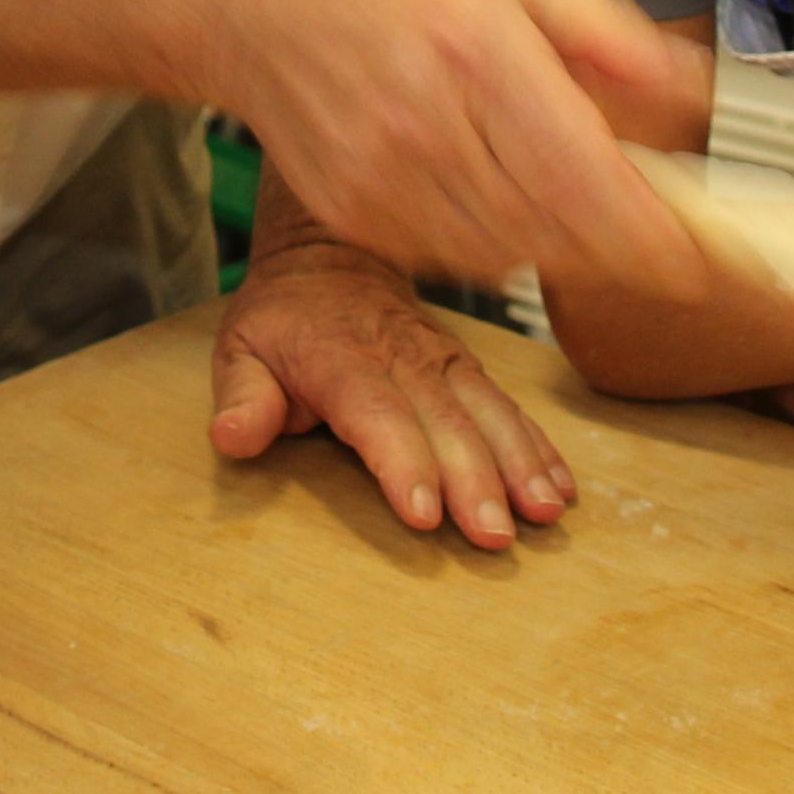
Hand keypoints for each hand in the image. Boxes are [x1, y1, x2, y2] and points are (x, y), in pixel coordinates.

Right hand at [168, 0, 706, 296]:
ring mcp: (381, 180)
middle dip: (621, 242)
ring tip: (558, 175)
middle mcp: (426, 125)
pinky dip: (496, 235)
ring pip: (511, 255)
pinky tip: (488, 177)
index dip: (655, 240)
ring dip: (560, 238)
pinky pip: (454, 254)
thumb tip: (689, 89)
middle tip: (656, 221)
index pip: (588, 180)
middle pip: (560, 234)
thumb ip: (600, 28)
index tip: (702, 263)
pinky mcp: (352, 213)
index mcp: (476, 48)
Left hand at [209, 240, 574, 547]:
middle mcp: (403, 357)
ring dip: (519, 464)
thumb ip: (241, 398)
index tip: (422, 511)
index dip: (400, 460)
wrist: (332, 257)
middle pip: (444, 421)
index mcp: (341, 358)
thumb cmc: (282, 321)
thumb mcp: (240, 350)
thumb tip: (232, 437)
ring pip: (488, 413)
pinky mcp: (467, 369)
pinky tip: (560, 488)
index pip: (375, 411)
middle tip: (494, 536)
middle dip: (474, 480)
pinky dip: (538, 447)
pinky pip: (508, 408)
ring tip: (543, 513)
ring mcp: (443, 361)